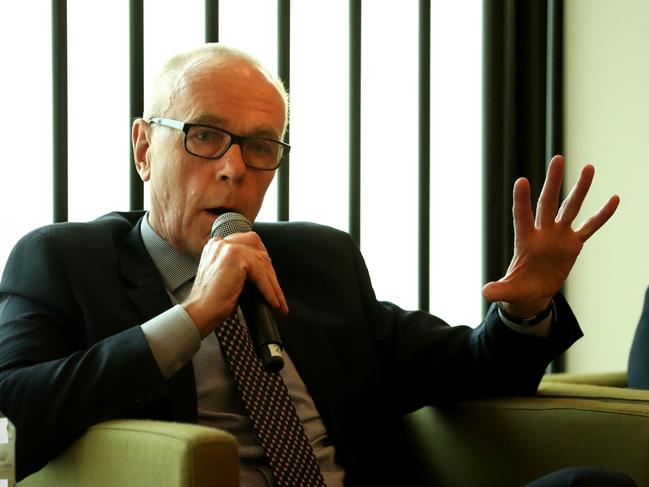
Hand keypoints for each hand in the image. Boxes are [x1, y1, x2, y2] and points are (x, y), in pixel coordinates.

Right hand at [182, 231, 288, 337]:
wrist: (200, 312)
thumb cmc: (212, 300)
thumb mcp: (227, 276)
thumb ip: (240, 267)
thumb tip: (264, 270)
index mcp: (217, 244)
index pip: (250, 244)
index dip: (263, 261)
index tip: (271, 278)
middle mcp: (221, 242)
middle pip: (259, 253)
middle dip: (271, 275)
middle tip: (279, 294)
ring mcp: (228, 248)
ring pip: (262, 265)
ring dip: (274, 286)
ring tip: (279, 302)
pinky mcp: (235, 258)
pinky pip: (260, 275)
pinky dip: (269, 290)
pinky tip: (273, 302)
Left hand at [482, 155, 619, 317]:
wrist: (532, 292)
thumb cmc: (518, 289)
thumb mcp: (509, 291)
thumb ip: (500, 290)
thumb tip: (486, 293)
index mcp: (525, 240)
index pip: (522, 216)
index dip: (521, 200)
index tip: (521, 181)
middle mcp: (542, 232)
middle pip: (548, 202)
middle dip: (553, 181)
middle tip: (558, 158)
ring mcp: (558, 236)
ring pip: (571, 208)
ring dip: (580, 189)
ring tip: (589, 168)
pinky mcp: (573, 244)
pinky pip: (589, 227)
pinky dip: (602, 215)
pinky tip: (613, 199)